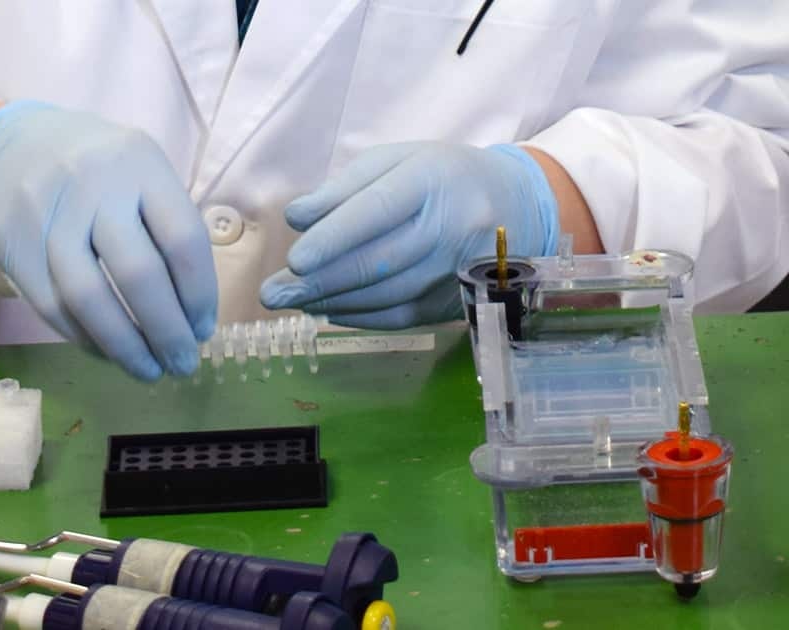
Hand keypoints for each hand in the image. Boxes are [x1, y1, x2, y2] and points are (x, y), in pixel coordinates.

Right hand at [0, 101, 216, 380]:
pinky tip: (108, 351)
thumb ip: (168, 229)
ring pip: (89, 298)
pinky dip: (85, 338)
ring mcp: (48, 216)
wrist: (12, 147)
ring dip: (124, 347)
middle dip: (166, 331)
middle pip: (138, 274)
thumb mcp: (141, 174)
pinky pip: (53, 306)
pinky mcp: (13, 245)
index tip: (203, 330)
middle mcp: (94, 186)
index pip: (182, 240)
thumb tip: (193, 315)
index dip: (199, 295)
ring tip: (148, 371)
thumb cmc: (98, 172)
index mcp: (141, 165)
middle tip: (182, 364)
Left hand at [260, 142, 558, 327]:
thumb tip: (297, 217)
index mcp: (431, 179)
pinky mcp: (459, 300)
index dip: (335, 238)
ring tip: (291, 301)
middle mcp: (452, 225)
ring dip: (332, 302)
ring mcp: (460, 268)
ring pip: (388, 294)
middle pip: (380, 260)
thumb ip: (343, 188)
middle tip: (272, 294)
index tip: (294, 260)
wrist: (517, 205)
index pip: (377, 210)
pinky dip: (358, 317)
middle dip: (320, 281)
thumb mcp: (395, 161)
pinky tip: (326, 310)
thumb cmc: (439, 176)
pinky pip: (402, 316)